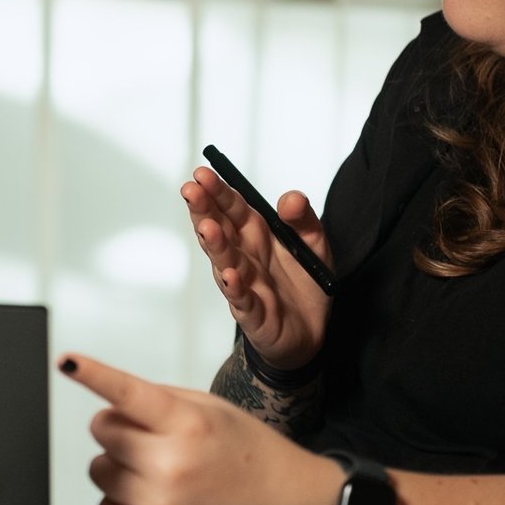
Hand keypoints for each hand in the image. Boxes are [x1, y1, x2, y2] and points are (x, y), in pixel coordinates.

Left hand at [60, 353, 342, 504]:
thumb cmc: (249, 453)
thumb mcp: (210, 409)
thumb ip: (158, 402)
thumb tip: (108, 405)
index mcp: (187, 423)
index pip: (127, 392)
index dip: (93, 374)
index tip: (68, 362)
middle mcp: (171, 463)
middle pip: (102, 429)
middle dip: (120, 427)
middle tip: (153, 437)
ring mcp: (160, 503)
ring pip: (98, 469)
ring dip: (118, 464)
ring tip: (158, 469)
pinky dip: (121, 500)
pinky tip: (153, 496)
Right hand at [182, 166, 332, 368]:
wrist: (313, 331)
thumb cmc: (305, 282)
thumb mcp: (314, 243)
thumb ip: (303, 219)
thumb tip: (290, 198)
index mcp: (255, 234)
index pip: (231, 207)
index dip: (217, 191)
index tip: (201, 173)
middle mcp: (243, 256)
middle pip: (220, 230)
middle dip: (204, 210)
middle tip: (190, 190)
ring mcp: (244, 285)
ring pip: (226, 262)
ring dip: (216, 246)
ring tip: (207, 227)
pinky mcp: (254, 314)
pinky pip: (244, 301)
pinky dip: (236, 289)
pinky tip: (231, 276)